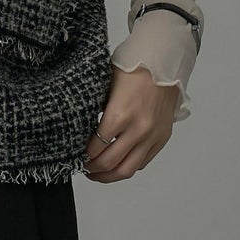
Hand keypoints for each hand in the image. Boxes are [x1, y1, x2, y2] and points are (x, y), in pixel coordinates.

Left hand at [83, 63, 179, 182]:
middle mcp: (138, 129)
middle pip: (108, 163)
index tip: (76, 155)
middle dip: (91, 169)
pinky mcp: (162, 138)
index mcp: (120, 114)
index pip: (95, 148)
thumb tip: (83, 136)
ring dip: (109, 176)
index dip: (82, 156)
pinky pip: (142, 163)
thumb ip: (96, 114)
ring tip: (98, 174)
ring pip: (127, 170)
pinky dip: (127, 167)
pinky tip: (117, 164)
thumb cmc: (133, 70)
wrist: (164, 64)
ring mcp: (152, 136)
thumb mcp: (106, 88)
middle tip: (83, 167)